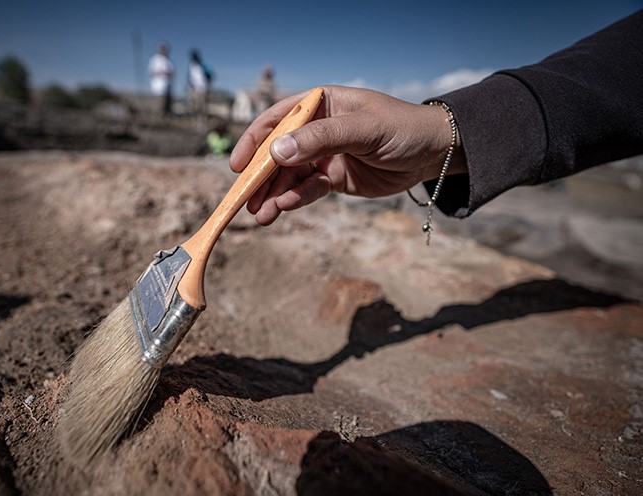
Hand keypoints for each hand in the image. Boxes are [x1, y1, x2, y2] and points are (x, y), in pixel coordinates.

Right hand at [229, 85, 464, 224]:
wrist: (434, 155)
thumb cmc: (402, 129)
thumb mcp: (363, 129)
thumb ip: (321, 138)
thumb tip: (277, 152)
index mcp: (320, 104)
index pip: (277, 119)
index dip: (255, 141)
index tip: (238, 165)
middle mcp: (317, 129)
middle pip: (278, 152)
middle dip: (260, 177)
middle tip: (244, 199)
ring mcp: (324, 155)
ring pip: (290, 176)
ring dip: (273, 194)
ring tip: (260, 215)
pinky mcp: (333, 178)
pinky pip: (307, 189)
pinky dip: (294, 199)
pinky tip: (283, 209)